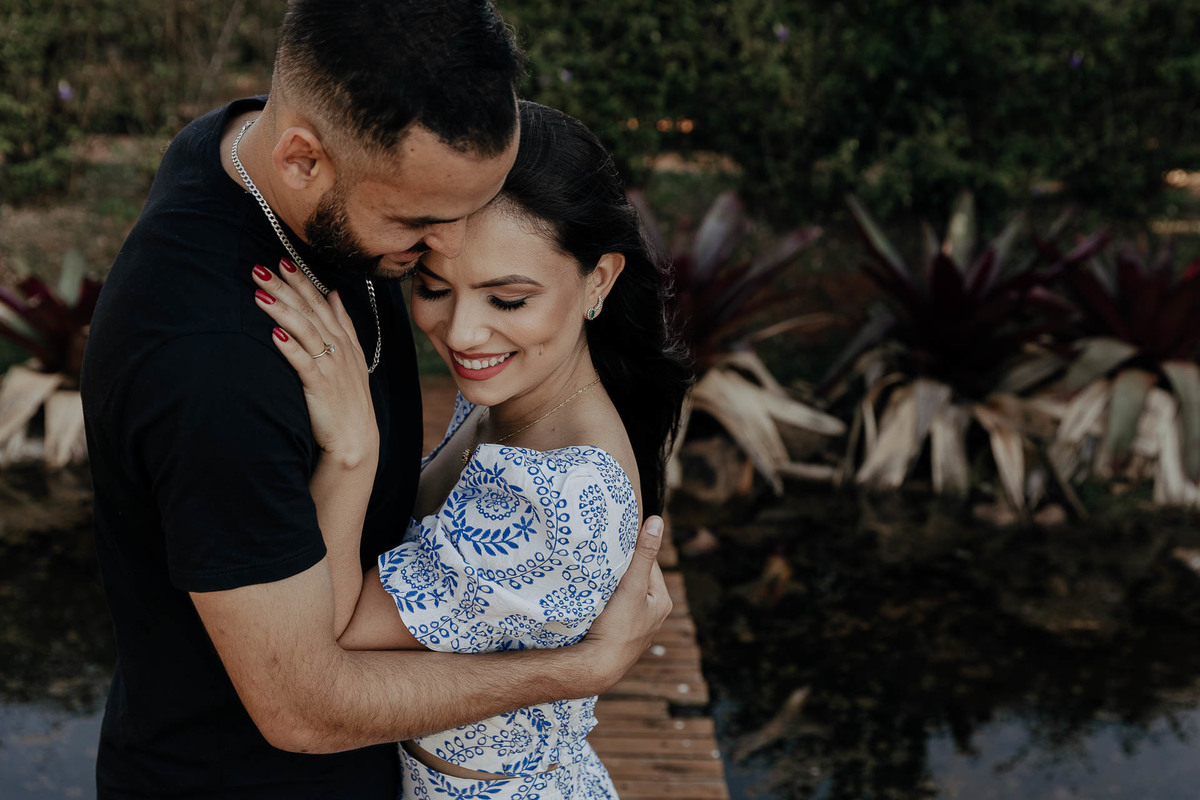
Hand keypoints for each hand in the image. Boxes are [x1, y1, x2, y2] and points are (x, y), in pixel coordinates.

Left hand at [252, 260, 378, 469]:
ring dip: (282, 310)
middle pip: (310, 311)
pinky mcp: (320, 386)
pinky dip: (290, 347)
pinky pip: (304, 362)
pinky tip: (273, 332)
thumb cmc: (348, 399)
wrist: (356, 439)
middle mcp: (338, 349)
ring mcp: (331, 367)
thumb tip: (334, 294)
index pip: (321, 304)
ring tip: (259, 293)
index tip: (283, 261)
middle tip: (260, 268)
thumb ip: (343, 324)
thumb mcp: (352, 357)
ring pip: (305, 331)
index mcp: (344, 341)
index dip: (302, 282)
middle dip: (285, 288)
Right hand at [581, 515, 671, 691]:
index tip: (614, 546)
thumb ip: (643, 554)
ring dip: (612, 585)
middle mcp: (653, 613)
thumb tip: (657, 521)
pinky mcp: (619, 633)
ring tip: (598, 581)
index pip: (649, 563)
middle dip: (621, 569)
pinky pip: (615, 607)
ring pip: (624, 593)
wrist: (597, 667)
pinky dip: (606, 600)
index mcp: (662, 600)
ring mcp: (636, 625)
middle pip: (636, 578)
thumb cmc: (618, 627)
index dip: (632, 553)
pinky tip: (595, 601)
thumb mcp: (632, 587)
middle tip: (603, 562)